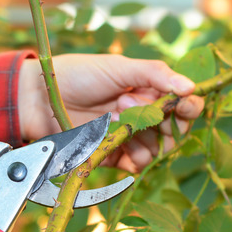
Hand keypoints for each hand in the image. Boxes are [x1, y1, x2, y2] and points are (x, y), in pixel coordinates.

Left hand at [18, 54, 203, 171]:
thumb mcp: (119, 67)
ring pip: (157, 149)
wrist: (41, 97)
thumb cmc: (79, 75)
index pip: (182, 105)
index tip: (186, 105)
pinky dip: (135, 158)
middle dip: (163, 122)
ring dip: (144, 136)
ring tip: (116, 116)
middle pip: (174, 131)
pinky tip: (120, 143)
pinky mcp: (113, 155)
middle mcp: (142, 115)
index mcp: (148, 91)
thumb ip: (155, 74)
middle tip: (131, 104)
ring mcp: (128, 137)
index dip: (188, 107)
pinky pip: (136, 165)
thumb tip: (191, 87)